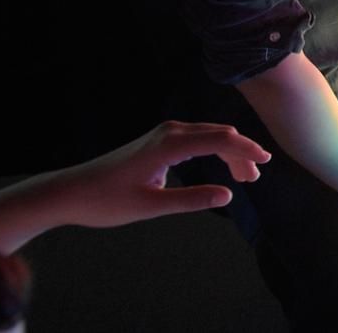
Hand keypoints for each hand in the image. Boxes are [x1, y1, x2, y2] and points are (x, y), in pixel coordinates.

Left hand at [41, 121, 271, 229]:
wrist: (71, 191)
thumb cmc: (107, 201)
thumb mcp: (151, 206)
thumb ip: (191, 199)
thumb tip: (228, 195)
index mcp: (170, 145)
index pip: (220, 139)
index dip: (246, 149)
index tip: (266, 162)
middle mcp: (169, 132)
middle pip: (219, 134)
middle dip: (241, 153)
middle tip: (255, 177)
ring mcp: (163, 134)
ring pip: (209, 136)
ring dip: (229, 152)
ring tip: (243, 176)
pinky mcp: (158, 141)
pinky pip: (196, 139)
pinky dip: (213, 151)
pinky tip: (219, 165)